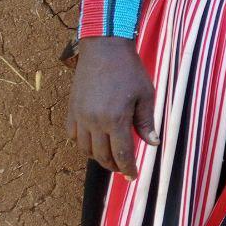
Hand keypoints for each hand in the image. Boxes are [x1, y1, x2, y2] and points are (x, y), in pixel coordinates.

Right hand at [65, 38, 158, 176]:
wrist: (104, 49)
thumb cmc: (129, 70)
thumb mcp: (145, 95)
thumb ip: (147, 122)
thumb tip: (153, 144)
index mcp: (115, 119)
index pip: (121, 154)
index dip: (128, 169)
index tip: (133, 177)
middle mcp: (94, 121)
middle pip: (101, 155)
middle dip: (114, 166)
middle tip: (124, 169)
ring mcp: (80, 116)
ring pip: (85, 148)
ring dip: (98, 156)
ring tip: (111, 156)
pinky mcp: (71, 109)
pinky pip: (73, 135)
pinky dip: (82, 143)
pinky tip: (94, 141)